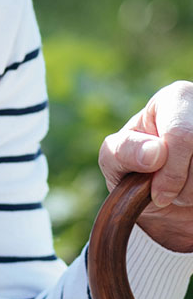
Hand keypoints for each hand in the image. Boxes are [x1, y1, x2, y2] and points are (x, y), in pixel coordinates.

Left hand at [99, 81, 192, 251]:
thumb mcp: (114, 160)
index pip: (183, 134)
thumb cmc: (133, 171)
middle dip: (186, 183)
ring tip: (182, 191)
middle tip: (168, 195)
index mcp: (175, 99)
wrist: (159, 200)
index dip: (172, 172)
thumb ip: (124, 151)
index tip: (157, 194)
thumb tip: (155, 152)